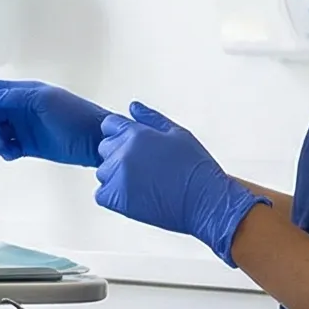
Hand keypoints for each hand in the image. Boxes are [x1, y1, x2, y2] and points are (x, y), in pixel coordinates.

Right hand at [0, 79, 118, 167]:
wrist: (98, 142)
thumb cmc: (77, 117)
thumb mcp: (43, 102)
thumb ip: (14, 98)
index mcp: (25, 92)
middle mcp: (22, 108)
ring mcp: (25, 127)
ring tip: (6, 147)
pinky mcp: (29, 145)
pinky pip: (6, 147)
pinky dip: (4, 151)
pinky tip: (12, 153)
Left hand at [93, 103, 266, 264]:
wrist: (206, 201)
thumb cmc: (197, 166)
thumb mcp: (179, 134)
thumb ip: (151, 118)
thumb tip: (132, 106)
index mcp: (136, 133)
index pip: (109, 126)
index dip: (121, 135)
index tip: (138, 149)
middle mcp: (123, 151)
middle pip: (104, 148)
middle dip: (119, 155)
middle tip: (146, 169)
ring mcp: (117, 175)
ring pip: (104, 172)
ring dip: (117, 177)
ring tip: (145, 185)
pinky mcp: (115, 197)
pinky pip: (102, 194)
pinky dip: (114, 197)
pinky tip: (136, 198)